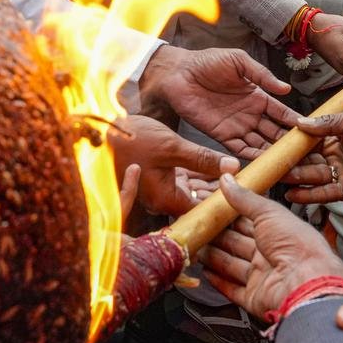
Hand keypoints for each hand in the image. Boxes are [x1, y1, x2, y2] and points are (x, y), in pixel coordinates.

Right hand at [109, 115, 240, 215]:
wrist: (97, 130)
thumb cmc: (128, 139)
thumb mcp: (172, 147)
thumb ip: (203, 159)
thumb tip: (233, 168)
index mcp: (165, 200)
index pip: (202, 213)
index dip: (224, 207)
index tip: (244, 200)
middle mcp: (160, 201)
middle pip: (197, 204)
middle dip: (219, 195)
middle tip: (245, 186)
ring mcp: (157, 190)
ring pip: (190, 192)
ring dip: (209, 185)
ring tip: (234, 176)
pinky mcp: (155, 178)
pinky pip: (180, 182)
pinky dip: (197, 176)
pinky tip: (213, 168)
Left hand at [139, 46, 300, 158]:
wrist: (178, 72)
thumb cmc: (207, 62)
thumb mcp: (239, 61)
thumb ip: (262, 75)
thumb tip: (286, 89)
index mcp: (257, 96)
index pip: (281, 113)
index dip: (295, 123)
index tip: (311, 132)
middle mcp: (250, 114)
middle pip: (274, 133)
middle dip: (287, 143)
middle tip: (304, 154)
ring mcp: (236, 126)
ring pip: (259, 144)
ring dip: (272, 153)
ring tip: (287, 163)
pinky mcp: (220, 135)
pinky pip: (239, 149)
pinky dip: (250, 156)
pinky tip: (262, 162)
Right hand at [199, 174, 342, 320]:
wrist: (306, 282)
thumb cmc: (297, 245)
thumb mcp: (268, 212)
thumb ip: (245, 199)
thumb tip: (227, 181)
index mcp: (277, 232)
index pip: (247, 223)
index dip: (228, 217)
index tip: (210, 211)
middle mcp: (270, 255)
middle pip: (236, 244)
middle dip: (217, 237)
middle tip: (198, 229)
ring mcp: (262, 277)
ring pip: (231, 266)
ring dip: (213, 257)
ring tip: (195, 247)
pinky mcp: (254, 297)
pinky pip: (232, 289)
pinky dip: (219, 282)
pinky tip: (206, 273)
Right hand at [281, 107, 342, 203]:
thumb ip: (327, 122)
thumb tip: (300, 123)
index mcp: (334, 138)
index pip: (308, 141)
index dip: (293, 142)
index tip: (275, 142)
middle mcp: (333, 157)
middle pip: (306, 161)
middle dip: (290, 161)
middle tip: (270, 161)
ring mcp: (338, 175)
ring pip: (312, 176)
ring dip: (296, 176)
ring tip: (279, 175)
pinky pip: (323, 193)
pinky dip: (308, 195)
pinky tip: (292, 193)